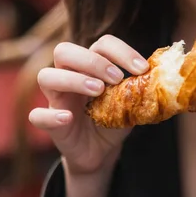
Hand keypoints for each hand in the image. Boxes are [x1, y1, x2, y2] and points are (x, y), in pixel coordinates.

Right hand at [29, 35, 148, 176]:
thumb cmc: (112, 122)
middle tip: (116, 79)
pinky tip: (69, 118)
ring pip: (46, 76)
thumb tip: (158, 79)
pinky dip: (50, 115)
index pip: (100, 44)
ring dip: (73, 79)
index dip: (120, 51)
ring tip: (98, 91)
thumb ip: (139, 91)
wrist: (101, 152)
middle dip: (92, 61)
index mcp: (90, 66)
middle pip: (64, 50)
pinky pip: (37, 116)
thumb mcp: (129, 105)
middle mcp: (69, 76)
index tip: (141, 69)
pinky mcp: (49, 123)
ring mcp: (56, 99)